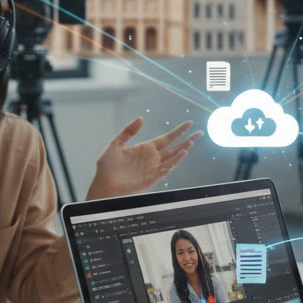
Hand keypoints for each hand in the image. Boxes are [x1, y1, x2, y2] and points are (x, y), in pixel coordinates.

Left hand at [87, 118, 201, 199]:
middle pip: (174, 147)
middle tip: (200, 132)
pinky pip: (166, 169)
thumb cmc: (107, 166)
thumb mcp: (116, 143)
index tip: (188, 123)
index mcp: (146, 148)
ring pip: (172, 157)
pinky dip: (174, 162)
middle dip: (187, 139)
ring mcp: (153, 168)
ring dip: (183, 150)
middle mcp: (152, 158)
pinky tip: (181, 154)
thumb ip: (129, 131)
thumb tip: (141, 118)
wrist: (103, 184)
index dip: (178, 131)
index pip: (166, 138)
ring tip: (192, 141)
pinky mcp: (151, 179)